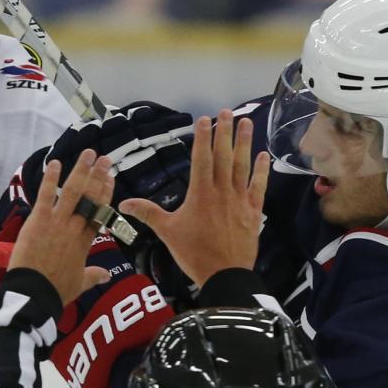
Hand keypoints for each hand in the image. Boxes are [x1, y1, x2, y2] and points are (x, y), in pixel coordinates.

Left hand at [7, 149, 114, 303]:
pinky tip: (55, 162)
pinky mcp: (39, 220)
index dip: (106, 193)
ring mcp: (57, 222)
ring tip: (88, 153)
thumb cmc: (57, 290)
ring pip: (73, 191)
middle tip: (104, 159)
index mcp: (86, 241)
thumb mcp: (80, 283)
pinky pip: (45, 195)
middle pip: (91, 197)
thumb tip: (107, 276)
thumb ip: (94, 276)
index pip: (100, 212)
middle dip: (98, 176)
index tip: (111, 178)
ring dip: (81, 171)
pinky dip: (50, 178)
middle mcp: (75, 227)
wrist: (35, 292)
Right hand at [119, 109, 269, 287]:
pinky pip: (258, 186)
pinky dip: (262, 170)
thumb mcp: (167, 232)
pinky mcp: (253, 211)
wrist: (225, 275)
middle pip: (223, 156)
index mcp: (200, 193)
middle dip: (224, 132)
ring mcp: (239, 200)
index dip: (202, 137)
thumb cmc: (194, 253)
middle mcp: (221, 191)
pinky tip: (264, 155)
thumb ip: (148, 213)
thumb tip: (123, 202)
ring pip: (242, 166)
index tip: (204, 119)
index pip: (201, 158)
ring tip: (246, 122)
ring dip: (244, 143)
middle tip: (226, 112)